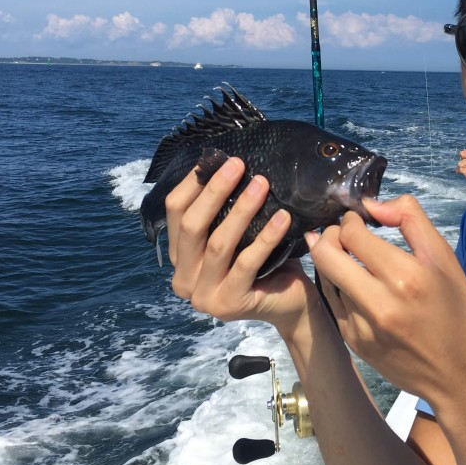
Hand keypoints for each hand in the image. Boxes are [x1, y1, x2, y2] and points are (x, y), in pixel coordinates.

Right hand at [165, 156, 315, 333]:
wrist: (291, 303)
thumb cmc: (265, 262)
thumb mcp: (238, 235)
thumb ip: (223, 213)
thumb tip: (226, 163)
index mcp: (180, 258)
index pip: (174, 213)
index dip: (192, 184)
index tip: (217, 159)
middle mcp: (183, 280)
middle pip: (192, 226)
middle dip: (215, 191)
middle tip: (239, 164)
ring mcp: (203, 296)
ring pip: (218, 244)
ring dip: (242, 210)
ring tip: (262, 184)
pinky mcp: (229, 305)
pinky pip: (247, 263)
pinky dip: (266, 237)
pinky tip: (282, 217)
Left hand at [308, 196, 465, 411]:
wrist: (461, 377)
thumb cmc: (459, 313)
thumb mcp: (445, 258)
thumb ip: (410, 219)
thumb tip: (372, 204)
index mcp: (405, 278)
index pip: (353, 235)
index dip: (351, 220)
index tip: (360, 220)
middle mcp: (378, 304)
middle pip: (326, 255)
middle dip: (330, 236)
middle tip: (344, 233)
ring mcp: (361, 327)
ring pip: (327, 278)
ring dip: (334, 262)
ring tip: (350, 257)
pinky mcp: (353, 343)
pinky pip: (333, 302)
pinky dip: (338, 286)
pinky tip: (354, 283)